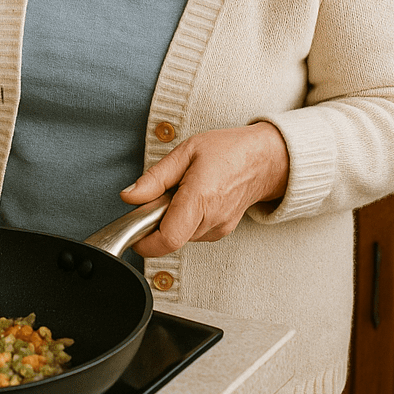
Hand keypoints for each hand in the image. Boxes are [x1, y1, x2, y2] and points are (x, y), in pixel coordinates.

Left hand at [119, 122, 289, 258]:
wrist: (263, 160)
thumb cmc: (228, 150)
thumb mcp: (186, 151)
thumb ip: (155, 178)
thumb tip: (129, 196)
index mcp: (201, 197)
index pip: (168, 238)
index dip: (145, 242)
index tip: (134, 233)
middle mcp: (212, 219)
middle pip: (170, 238)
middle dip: (157, 221)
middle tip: (163, 195)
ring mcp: (219, 229)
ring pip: (180, 236)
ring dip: (172, 220)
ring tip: (183, 192)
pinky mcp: (221, 232)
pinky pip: (192, 233)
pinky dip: (185, 220)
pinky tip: (195, 199)